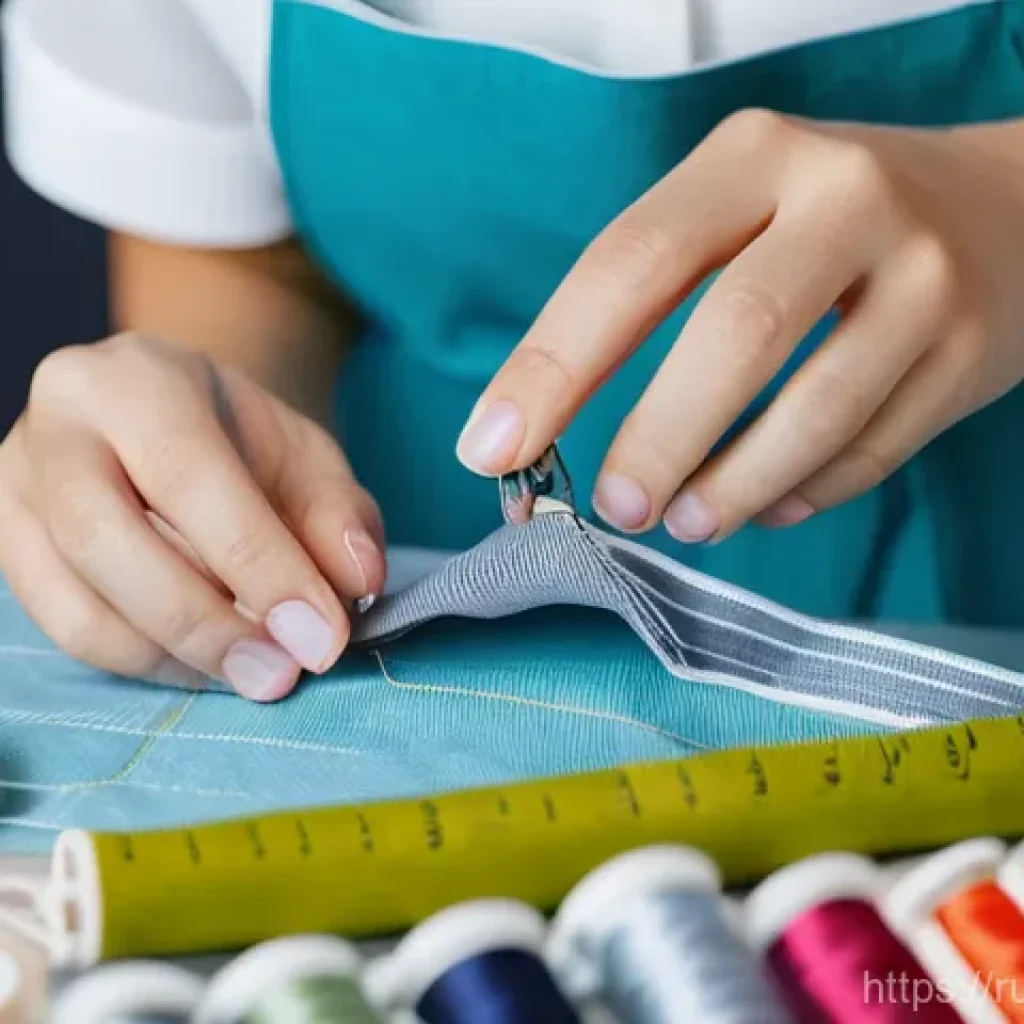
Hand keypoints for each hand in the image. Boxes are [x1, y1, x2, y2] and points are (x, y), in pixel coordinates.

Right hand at [0, 334, 385, 700]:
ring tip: (252, 670)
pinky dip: (144, 663)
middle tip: (279, 674)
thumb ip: (339, 514)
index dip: (258, 564)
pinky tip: (204, 663)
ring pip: (75, 604)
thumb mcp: (310, 459)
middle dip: (203, 624)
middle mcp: (58, 425)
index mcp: (136, 378)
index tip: (319, 636)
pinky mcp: (6, 546)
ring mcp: (16, 489)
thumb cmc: (246, 445)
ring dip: (174, 658)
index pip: (188, 475)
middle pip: (106, 541)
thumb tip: (357, 580)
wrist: (175, 425)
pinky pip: (65, 630)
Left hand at [457, 110, 1023, 541]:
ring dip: (736, 485)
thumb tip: (535, 432)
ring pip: (818, 408)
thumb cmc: (819, 225)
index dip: (553, 366)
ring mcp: (923, 275)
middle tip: (614, 506)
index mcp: (753, 158)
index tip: (494, 448)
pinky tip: (765, 506)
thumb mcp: (734, 213)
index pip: (630, 263)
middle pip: (735, 333)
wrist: (1004, 208)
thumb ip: (644, 302)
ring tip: (685, 522)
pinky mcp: (972, 352)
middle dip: (659, 436)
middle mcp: (846, 198)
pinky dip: (806, 493)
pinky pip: (875, 449)